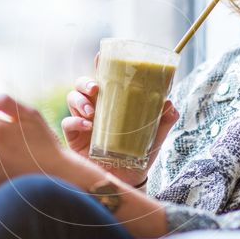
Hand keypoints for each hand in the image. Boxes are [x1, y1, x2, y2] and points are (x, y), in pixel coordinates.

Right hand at [61, 57, 179, 186]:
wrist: (127, 182)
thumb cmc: (137, 156)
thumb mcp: (153, 138)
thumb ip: (162, 122)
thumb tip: (171, 105)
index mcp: (112, 104)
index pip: (103, 80)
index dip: (100, 66)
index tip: (101, 56)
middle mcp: (95, 109)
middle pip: (82, 86)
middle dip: (85, 82)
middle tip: (95, 89)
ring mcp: (82, 123)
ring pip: (72, 99)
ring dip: (80, 101)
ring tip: (92, 112)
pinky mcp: (74, 139)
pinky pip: (68, 123)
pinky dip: (76, 122)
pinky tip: (88, 127)